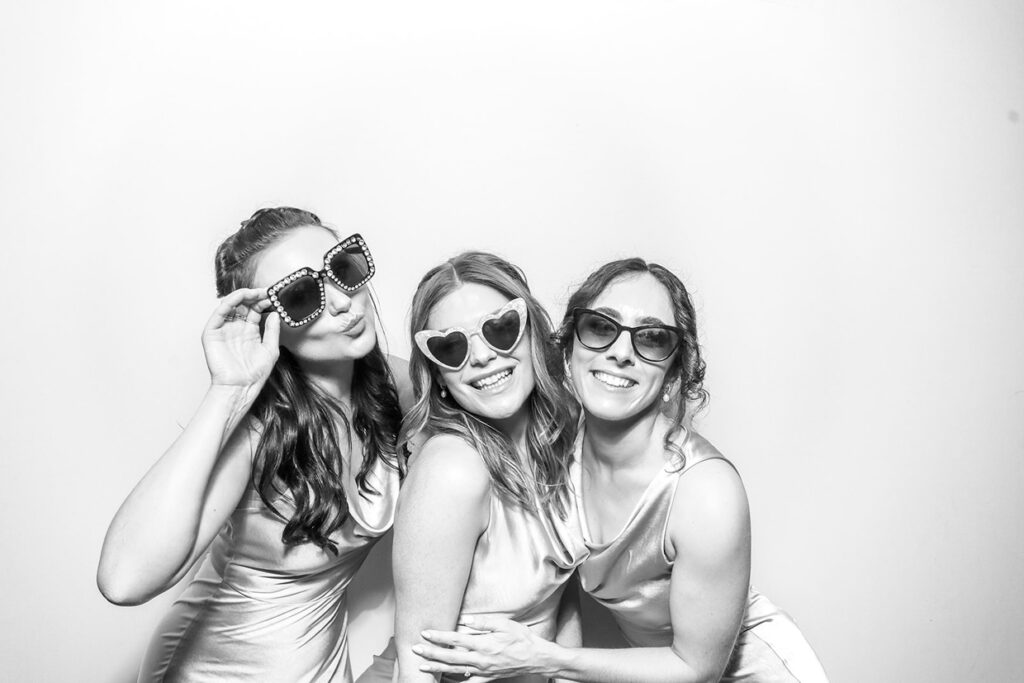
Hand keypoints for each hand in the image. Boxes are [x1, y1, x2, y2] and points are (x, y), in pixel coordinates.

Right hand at [201, 288, 280, 388]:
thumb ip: (272, 330)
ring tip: (254, 292)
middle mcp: (236, 328)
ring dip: (242, 296)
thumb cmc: (255, 373)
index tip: (273, 296)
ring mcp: (223, 330)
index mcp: (249, 331)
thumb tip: (275, 313)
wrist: (240, 387)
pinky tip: (240, 297)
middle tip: (265, 291)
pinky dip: (228, 302)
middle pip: (243, 305)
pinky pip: (219, 314)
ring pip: (230, 306)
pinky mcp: (212, 333)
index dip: (263, 302)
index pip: (254, 310)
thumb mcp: (270, 349)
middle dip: (254, 296)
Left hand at [414, 615, 554, 680]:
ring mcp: (482, 671)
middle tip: (415, 649)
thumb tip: (464, 620)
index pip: (455, 639)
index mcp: (483, 644)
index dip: (439, 636)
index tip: (425, 633)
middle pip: (450, 657)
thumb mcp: (505, 624)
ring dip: (437, 668)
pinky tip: (444, 681)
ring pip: (455, 670)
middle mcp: (480, 659)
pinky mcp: (486, 678)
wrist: (535, 658)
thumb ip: (483, 622)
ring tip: (422, 665)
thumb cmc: (521, 639)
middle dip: (431, 653)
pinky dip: (455, 682)